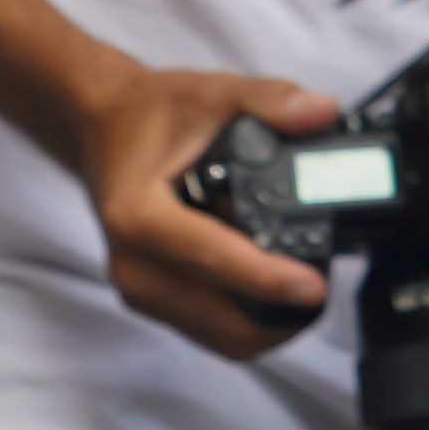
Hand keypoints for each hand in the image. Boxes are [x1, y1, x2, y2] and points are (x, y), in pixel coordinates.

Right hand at [70, 56, 342, 363]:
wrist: (101, 133)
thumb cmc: (150, 117)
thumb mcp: (211, 92)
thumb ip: (270, 100)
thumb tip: (323, 112)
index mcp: (138, 217)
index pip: (209, 258)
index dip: (266, 278)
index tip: (315, 286)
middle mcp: (133, 264)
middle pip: (222, 320)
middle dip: (281, 313)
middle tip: (327, 284)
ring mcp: (138, 289)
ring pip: (222, 337)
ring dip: (270, 323)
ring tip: (305, 287)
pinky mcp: (150, 301)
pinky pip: (211, 332)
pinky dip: (250, 321)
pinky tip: (272, 288)